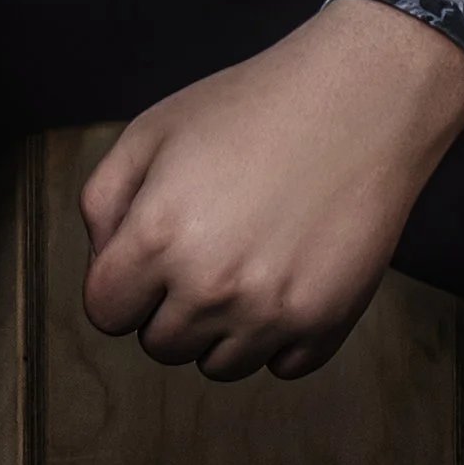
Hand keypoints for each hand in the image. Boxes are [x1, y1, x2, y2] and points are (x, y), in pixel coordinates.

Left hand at [79, 0, 463, 381]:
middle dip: (171, 305)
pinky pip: (281, 365)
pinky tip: (291, 271)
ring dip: (223, 326)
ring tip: (250, 257)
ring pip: (218, 365)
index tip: (152, 254)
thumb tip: (104, 262)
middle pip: (160, 345)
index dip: (123, 281)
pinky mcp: (324, 325)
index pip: (106, 312)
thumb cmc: (251, 107)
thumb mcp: (154, 128)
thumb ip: (105, 200)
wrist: (359, 99)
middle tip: (208, 245)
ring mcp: (271, 312)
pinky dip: (280, 333)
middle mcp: (210, 287)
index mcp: (157, 235)